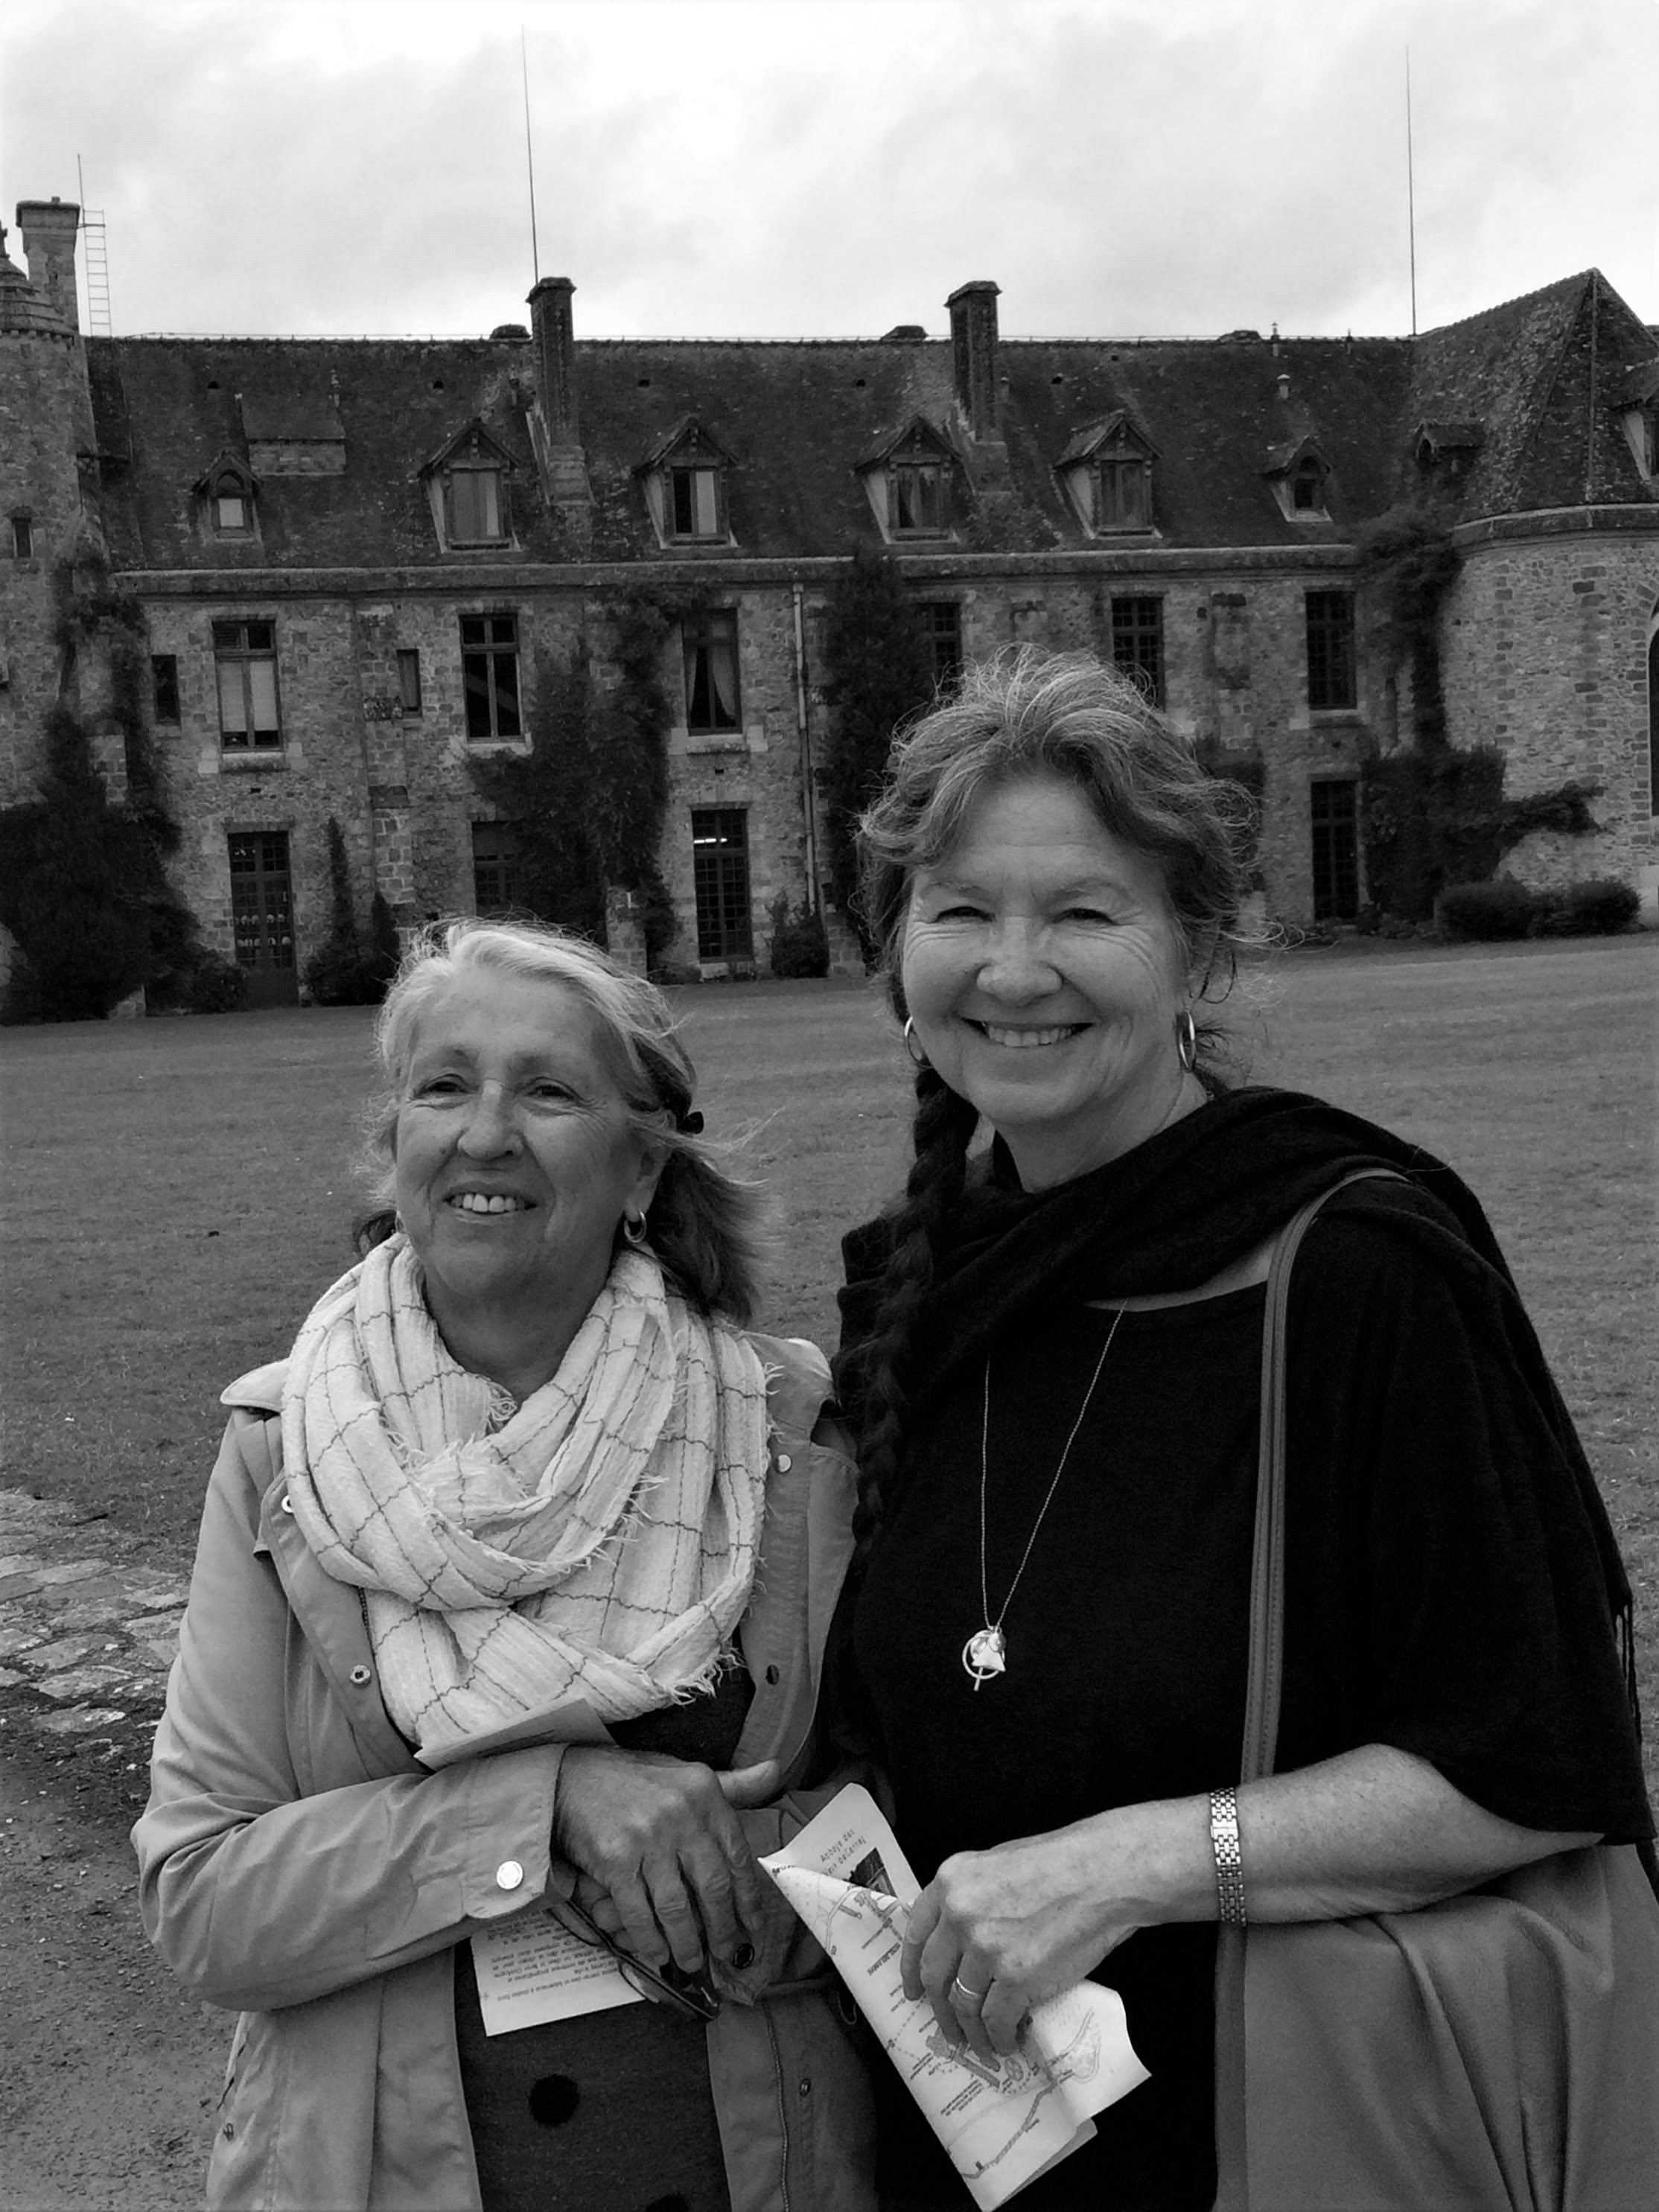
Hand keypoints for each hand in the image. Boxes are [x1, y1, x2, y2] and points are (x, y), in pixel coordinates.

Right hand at [552, 1749, 781, 1976]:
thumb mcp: (688, 1774)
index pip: (738, 1855)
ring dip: (686, 1943)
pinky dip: (649, 1939)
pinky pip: (638, 1911)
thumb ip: (733, 1783)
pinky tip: (657, 1953)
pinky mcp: (615, 1858)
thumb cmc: (637, 1779)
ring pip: (676, 1906)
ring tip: (691, 1962)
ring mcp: (647, 1837)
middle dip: (722, 1929)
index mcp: (704, 1793)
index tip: (753, 1926)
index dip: (748, 1898)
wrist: (572, 1775)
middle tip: (726, 1954)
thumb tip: (776, 1772)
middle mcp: (681, 1813)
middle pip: (712, 1886)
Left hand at [901, 1819, 1138, 2060]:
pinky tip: (1006, 2041)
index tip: (912, 1990)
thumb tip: (959, 1938)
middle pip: (935, 1975)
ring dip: (968, 2031)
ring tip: (979, 2043)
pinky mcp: (1016, 1977)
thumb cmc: (1060, 1863)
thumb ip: (971, 1896)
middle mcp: (960, 1914)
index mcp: (951, 1881)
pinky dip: (998, 2038)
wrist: (1103, 1873)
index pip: (916, 1934)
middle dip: (939, 2009)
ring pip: (962, 2003)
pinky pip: (995, 2020)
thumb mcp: (998, 1863)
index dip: (910, 1969)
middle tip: (948, 2027)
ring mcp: (986, 1947)